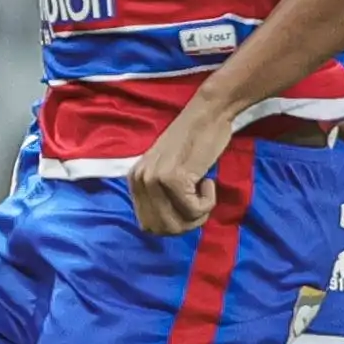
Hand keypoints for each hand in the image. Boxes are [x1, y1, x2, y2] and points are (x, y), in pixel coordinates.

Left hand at [127, 103, 233, 236]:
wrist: (208, 114)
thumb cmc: (195, 141)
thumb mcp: (166, 170)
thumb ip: (159, 195)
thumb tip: (167, 227)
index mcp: (134, 180)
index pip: (148, 226)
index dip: (172, 224)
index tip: (187, 205)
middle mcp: (139, 180)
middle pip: (161, 230)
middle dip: (186, 224)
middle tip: (200, 203)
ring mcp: (154, 179)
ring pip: (177, 225)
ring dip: (198, 215)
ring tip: (204, 191)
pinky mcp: (173, 178)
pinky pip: (194, 211)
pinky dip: (208, 203)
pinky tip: (208, 182)